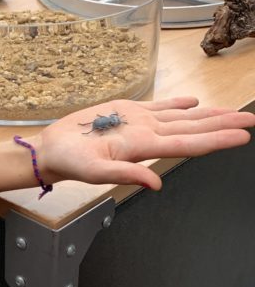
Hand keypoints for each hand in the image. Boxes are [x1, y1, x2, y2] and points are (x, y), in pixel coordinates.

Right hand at [37, 97, 253, 189]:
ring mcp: (140, 123)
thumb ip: (125, 176)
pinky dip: (179, 104)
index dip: (217, 140)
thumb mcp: (94, 172)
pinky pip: (160, 107)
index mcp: (143, 147)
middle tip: (251, 121)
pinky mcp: (128, 113)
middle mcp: (148, 135)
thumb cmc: (70, 162)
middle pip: (193, 130)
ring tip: (233, 112)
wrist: (53, 149)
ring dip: (209, 115)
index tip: (243, 136)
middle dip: (224, 125)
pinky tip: (194, 102)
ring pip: (182, 118)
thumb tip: (155, 184)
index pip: (189, 144)